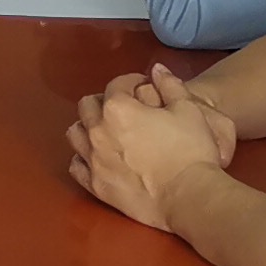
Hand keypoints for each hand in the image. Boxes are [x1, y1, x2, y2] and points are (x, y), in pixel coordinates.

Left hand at [65, 70, 240, 231]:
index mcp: (117, 108)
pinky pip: (76, 166)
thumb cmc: (190, 151)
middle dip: (104, 100)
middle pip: (88, 106)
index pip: (117, 84)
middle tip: (123, 107)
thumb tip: (157, 69)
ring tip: (105, 130)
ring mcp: (93, 159)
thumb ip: (170, 84)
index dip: (131, 81)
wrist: (188, 196)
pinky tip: (97, 157)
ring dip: (87, 126)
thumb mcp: (188, 109)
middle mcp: (97, 131)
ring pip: (75, 133)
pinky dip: (83, 158)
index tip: (142, 86)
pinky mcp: (95, 185)